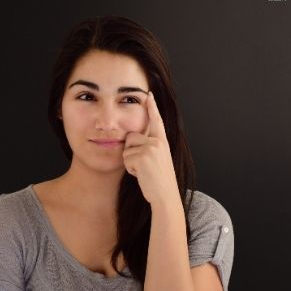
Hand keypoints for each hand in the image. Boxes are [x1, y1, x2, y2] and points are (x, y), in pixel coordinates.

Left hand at [122, 91, 178, 206]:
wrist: (165, 195)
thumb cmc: (160, 181)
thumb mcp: (158, 160)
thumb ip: (150, 147)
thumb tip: (133, 139)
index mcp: (162, 142)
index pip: (156, 121)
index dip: (152, 107)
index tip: (148, 94)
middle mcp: (158, 142)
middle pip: (131, 137)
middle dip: (131, 151)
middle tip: (144, 166)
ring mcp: (151, 148)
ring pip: (127, 149)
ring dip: (130, 162)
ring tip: (144, 171)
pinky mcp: (142, 156)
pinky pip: (126, 159)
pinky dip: (130, 169)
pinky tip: (141, 175)